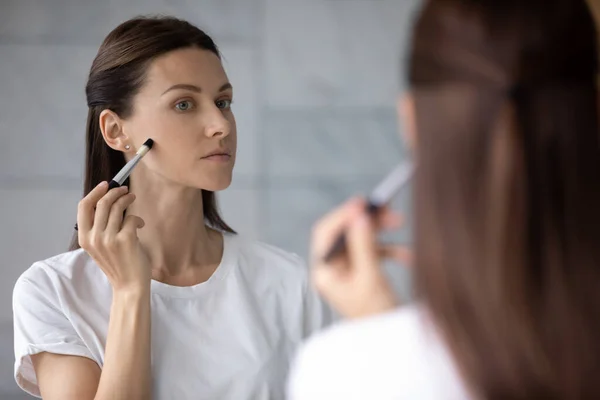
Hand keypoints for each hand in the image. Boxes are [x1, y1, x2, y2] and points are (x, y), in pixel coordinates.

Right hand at [77, 181, 150, 291]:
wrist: (129, 286)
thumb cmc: (118, 264)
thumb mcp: (100, 246)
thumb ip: (100, 227)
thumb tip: (108, 201)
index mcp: (84, 238)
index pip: (83, 207)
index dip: (95, 192)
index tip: (106, 185)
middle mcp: (94, 238)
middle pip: (102, 203)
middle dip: (115, 192)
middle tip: (125, 190)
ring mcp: (109, 239)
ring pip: (118, 207)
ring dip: (127, 199)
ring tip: (132, 199)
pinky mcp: (126, 240)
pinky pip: (131, 218)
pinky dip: (137, 218)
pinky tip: (140, 225)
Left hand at [310, 197, 410, 318]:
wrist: (389, 343)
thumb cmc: (376, 318)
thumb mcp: (371, 279)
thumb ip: (364, 247)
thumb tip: (359, 218)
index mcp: (325, 272)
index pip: (326, 233)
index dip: (343, 215)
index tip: (362, 203)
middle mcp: (332, 270)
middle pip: (344, 232)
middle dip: (366, 220)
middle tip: (387, 209)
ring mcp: (346, 271)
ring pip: (360, 239)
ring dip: (380, 231)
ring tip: (400, 222)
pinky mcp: (362, 273)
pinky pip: (373, 252)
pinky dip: (390, 249)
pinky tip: (407, 254)